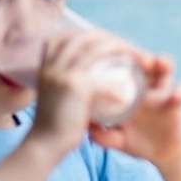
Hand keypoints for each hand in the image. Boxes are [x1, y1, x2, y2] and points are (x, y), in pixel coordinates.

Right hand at [30, 30, 138, 154]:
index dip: (87, 34)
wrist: (43, 146)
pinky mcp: (76, 90)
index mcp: (46, 65)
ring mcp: (63, 76)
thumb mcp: (55, 95)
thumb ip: (66, 82)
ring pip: (95, 50)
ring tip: (136, 58)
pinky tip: (126, 94)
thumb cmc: (53, 124)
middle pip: (84, 38)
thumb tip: (85, 77)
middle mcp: (53, 65)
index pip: (65, 36)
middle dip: (109, 38)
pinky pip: (102, 81)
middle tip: (128, 48)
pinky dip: (117, 86)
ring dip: (119, 50)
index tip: (106, 41)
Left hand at [89, 55, 180, 165]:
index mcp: (128, 91)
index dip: (118, 60)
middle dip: (141, 58)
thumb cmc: (137, 141)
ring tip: (160, 62)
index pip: (123, 69)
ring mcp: (163, 93)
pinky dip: (180, 92)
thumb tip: (85, 129)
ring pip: (165, 72)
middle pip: (145, 64)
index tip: (110, 56)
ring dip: (163, 64)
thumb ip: (103, 136)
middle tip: (135, 57)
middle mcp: (145, 86)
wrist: (163, 154)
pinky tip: (177, 94)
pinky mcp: (178, 104)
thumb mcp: (117, 140)